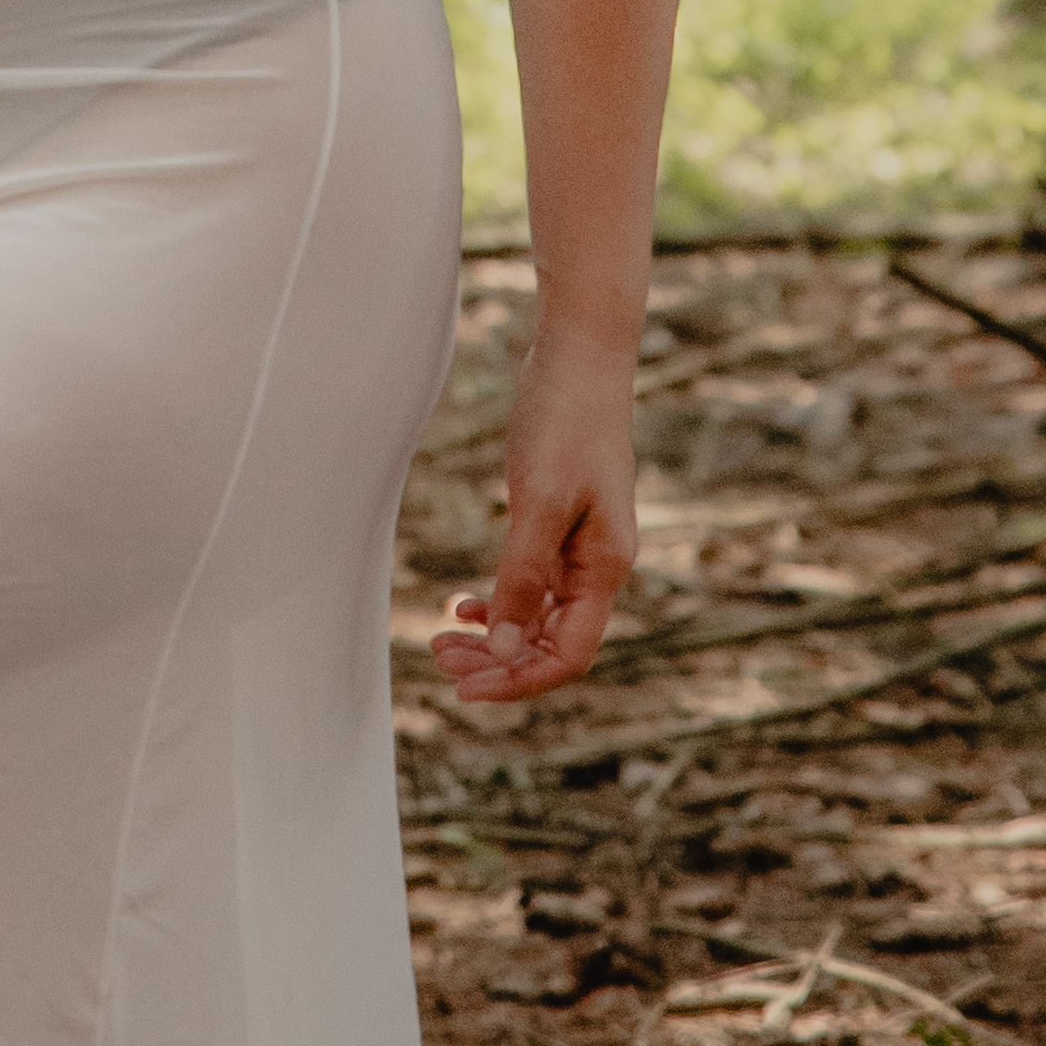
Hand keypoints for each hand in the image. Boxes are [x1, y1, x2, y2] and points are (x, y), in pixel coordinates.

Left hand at [429, 332, 638, 707]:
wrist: (580, 355)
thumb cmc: (564, 422)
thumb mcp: (538, 503)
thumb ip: (522, 578)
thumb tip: (505, 648)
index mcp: (605, 568)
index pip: (567, 655)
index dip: (518, 681)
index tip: (464, 690)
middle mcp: (600, 565)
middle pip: (551, 641)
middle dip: (498, 661)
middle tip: (440, 662)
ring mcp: (583, 543)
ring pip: (539, 614)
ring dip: (495, 634)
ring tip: (442, 640)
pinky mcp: (563, 519)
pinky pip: (535, 581)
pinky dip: (502, 598)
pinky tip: (466, 603)